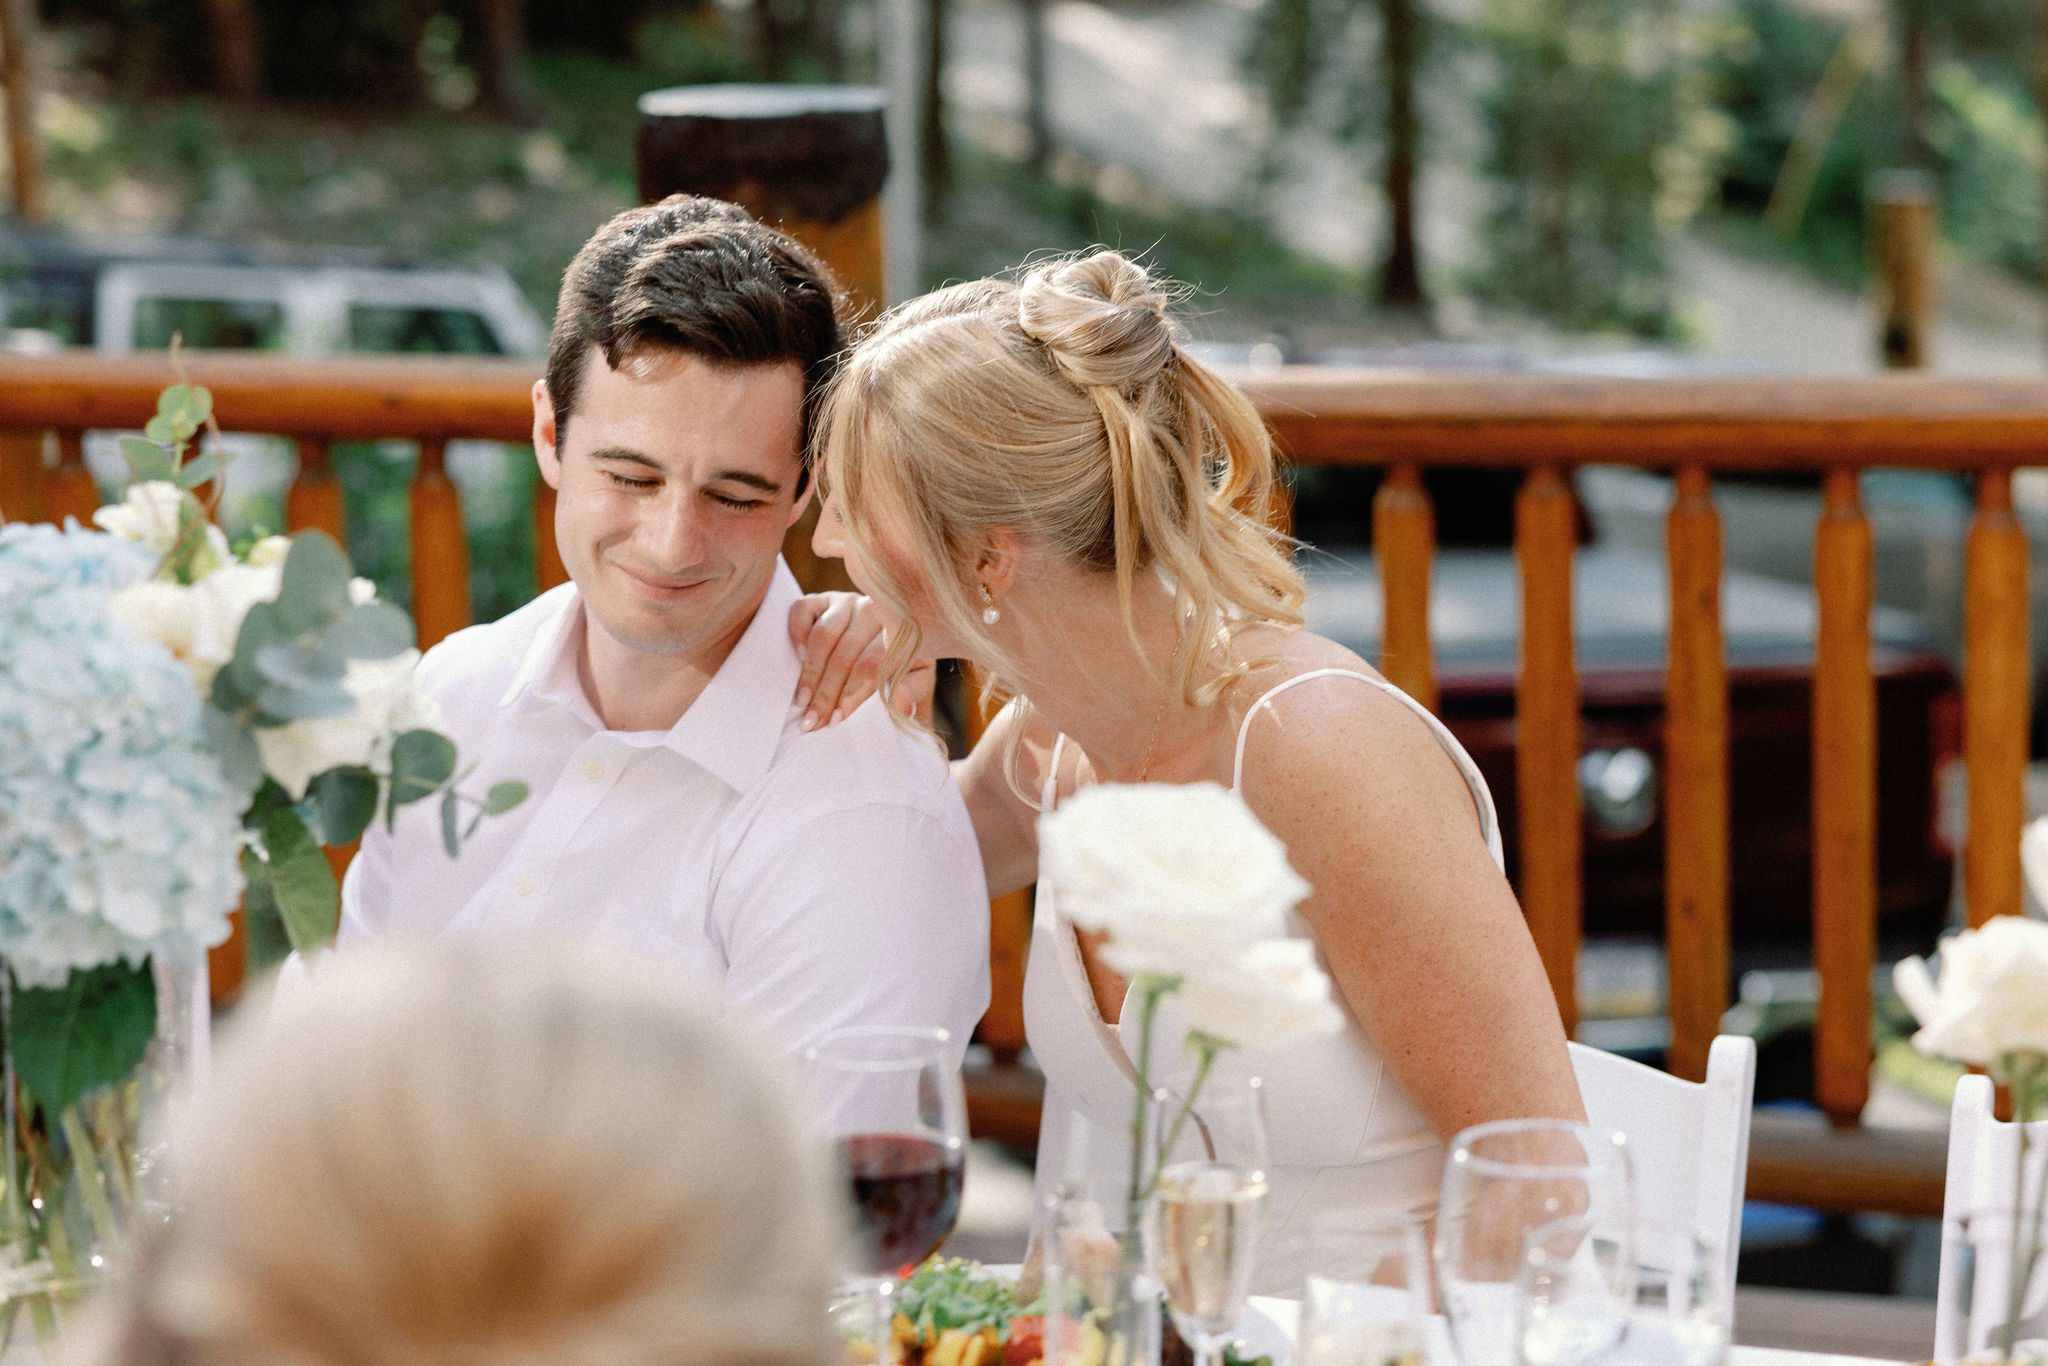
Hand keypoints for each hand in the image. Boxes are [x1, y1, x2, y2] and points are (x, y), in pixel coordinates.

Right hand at [788, 592, 936, 728]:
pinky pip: (803, 610)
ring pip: (823, 635)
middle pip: (845, 654)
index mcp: (900, 632)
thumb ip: (911, 694)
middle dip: (826, 692)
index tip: (837, 719)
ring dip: (811, 672)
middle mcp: (874, 611)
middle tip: (813, 720)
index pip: (872, 665)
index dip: (852, 693)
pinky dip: (798, 634)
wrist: (888, 639)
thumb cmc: (898, 668)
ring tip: (802, 700)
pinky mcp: (823, 598)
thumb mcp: (913, 683)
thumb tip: (902, 704)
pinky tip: (799, 659)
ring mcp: (847, 602)